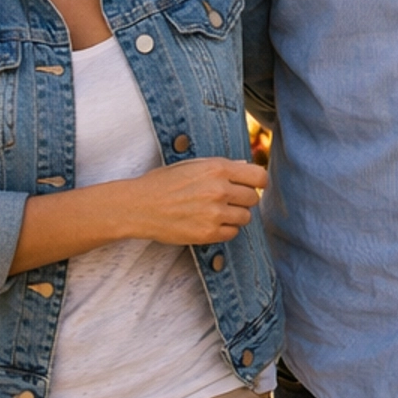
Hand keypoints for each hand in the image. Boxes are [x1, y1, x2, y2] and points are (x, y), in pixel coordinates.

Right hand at [123, 157, 266, 246]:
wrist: (138, 207)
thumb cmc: (162, 183)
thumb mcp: (191, 164)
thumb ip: (220, 166)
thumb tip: (244, 165)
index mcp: (217, 168)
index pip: (259, 176)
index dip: (256, 182)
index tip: (249, 185)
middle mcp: (220, 189)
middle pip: (253, 198)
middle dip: (243, 199)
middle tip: (226, 200)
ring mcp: (215, 213)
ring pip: (246, 217)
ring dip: (235, 216)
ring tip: (216, 212)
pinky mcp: (209, 233)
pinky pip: (233, 233)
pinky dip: (225, 230)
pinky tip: (210, 223)